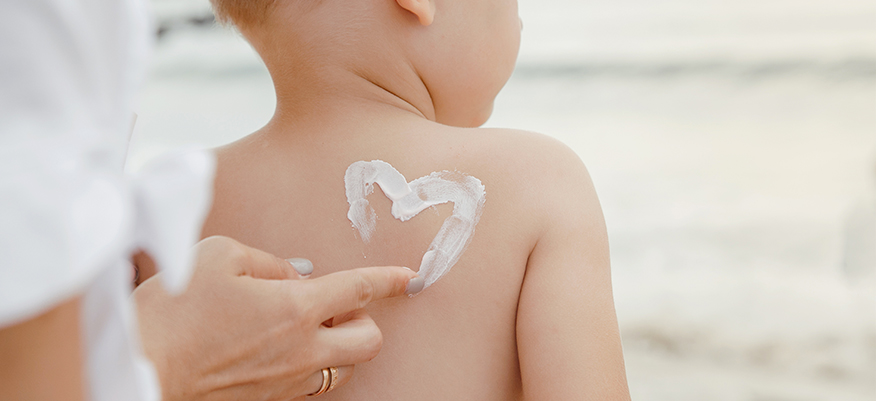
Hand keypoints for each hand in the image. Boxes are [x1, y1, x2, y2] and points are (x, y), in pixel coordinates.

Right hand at [134, 236, 420, 400]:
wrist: (140, 372)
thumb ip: (269, 261)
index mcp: (295, 308)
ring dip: (337, 345)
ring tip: (303, 327)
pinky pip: (309, 385)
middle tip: (335, 305)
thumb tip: (293, 276)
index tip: (409, 276)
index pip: (361, 289)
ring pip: (342, 369)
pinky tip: (277, 351)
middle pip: (369, 342)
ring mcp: (288, 383)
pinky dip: (308, 365)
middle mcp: (302, 351)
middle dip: (365, 320)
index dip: (390, 279)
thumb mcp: (218, 256)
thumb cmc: (172, 312)